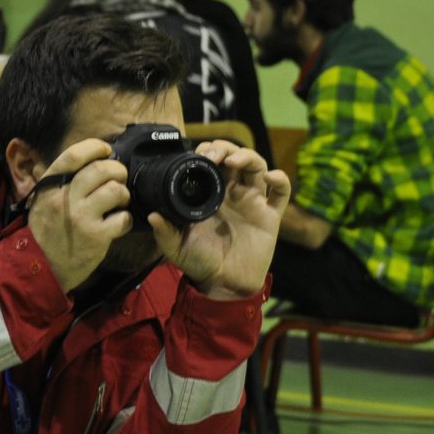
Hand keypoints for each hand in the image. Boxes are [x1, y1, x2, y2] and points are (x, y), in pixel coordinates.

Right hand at [26, 139, 133, 292]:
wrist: (41, 268)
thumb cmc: (45, 232)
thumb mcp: (42, 201)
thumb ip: (59, 181)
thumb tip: (87, 161)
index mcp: (50, 186)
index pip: (74, 155)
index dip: (95, 147)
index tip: (106, 150)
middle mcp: (65, 199)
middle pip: (101, 169)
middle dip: (117, 170)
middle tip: (118, 179)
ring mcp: (81, 218)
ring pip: (115, 190)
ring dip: (123, 194)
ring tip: (119, 202)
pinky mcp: (96, 237)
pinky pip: (123, 218)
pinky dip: (126, 219)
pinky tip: (119, 223)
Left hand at [147, 141, 289, 299]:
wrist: (223, 284)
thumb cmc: (200, 262)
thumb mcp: (176, 247)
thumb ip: (165, 232)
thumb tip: (151, 216)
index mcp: (211, 194)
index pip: (212, 163)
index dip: (208, 152)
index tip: (198, 154)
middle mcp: (233, 194)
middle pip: (235, 157)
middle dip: (225, 149)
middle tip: (213, 155)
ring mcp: (253, 202)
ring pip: (257, 167)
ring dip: (247, 156)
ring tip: (233, 161)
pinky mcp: (270, 216)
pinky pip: (282, 192)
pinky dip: (281, 179)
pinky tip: (270, 177)